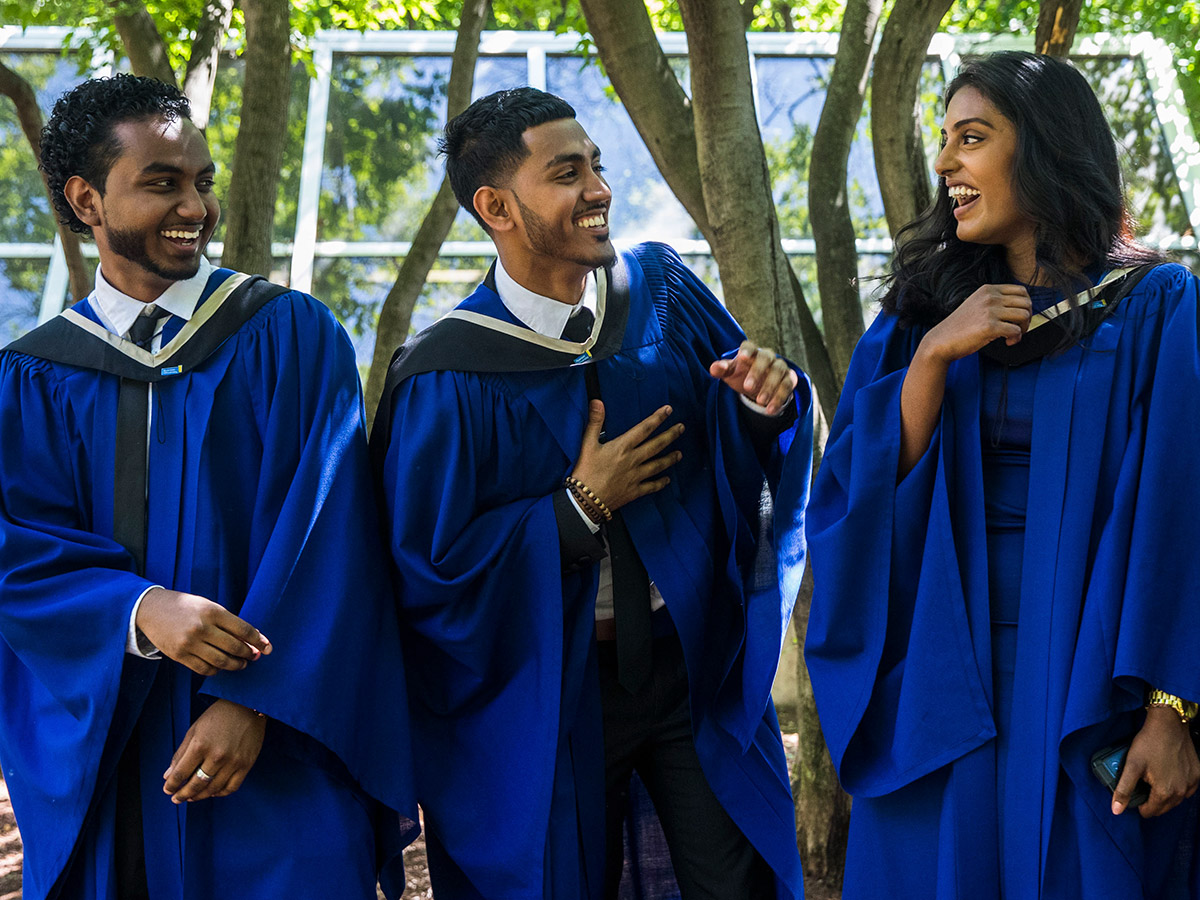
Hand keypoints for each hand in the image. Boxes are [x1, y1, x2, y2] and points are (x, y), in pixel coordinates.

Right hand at [136, 587, 271, 675]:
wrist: (151, 609)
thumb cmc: (186, 607)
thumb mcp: (209, 606)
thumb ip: (229, 622)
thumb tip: (253, 640)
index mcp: (212, 612)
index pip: (243, 630)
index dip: (259, 641)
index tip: (267, 647)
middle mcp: (201, 628)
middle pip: (234, 647)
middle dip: (249, 654)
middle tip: (254, 656)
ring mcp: (189, 643)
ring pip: (221, 662)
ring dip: (236, 665)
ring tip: (242, 664)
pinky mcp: (179, 655)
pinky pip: (204, 669)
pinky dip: (216, 670)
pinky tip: (221, 666)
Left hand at [162, 699, 266, 803]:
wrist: (247, 705)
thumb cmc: (218, 715)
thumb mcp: (194, 730)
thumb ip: (181, 753)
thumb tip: (168, 775)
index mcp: (200, 745)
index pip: (180, 774)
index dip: (171, 785)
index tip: (167, 790)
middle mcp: (216, 756)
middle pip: (195, 785)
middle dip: (182, 794)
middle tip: (176, 798)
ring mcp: (233, 762)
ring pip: (212, 789)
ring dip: (199, 796)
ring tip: (191, 797)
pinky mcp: (246, 764)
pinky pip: (231, 787)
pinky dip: (220, 793)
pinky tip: (212, 792)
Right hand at [569, 401, 683, 512]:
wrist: (585, 500)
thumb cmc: (585, 471)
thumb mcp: (587, 444)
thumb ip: (594, 422)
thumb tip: (597, 401)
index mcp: (622, 447)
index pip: (644, 429)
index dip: (657, 418)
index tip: (668, 409)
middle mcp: (633, 460)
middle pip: (656, 445)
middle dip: (670, 435)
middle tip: (682, 428)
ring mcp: (635, 476)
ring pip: (658, 465)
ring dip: (670, 458)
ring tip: (680, 453)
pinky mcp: (634, 491)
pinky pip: (651, 486)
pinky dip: (661, 483)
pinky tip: (667, 480)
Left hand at [708, 340, 797, 415]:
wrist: (757, 386)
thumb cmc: (741, 375)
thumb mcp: (729, 373)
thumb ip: (721, 369)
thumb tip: (715, 368)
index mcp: (751, 352)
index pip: (749, 346)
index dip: (746, 350)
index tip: (741, 357)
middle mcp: (767, 356)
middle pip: (766, 358)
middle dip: (757, 372)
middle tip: (748, 388)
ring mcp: (780, 366)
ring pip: (778, 372)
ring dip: (770, 387)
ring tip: (760, 401)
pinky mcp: (789, 378)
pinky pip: (787, 386)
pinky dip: (779, 398)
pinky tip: (770, 409)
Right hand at [920, 284, 1032, 364]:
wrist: (941, 341)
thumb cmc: (959, 327)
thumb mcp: (976, 305)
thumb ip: (994, 302)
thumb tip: (1019, 308)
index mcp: (988, 289)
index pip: (1021, 290)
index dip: (1026, 305)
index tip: (1019, 317)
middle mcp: (990, 297)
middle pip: (1026, 303)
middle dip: (1027, 318)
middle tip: (1019, 329)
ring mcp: (990, 311)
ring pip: (1024, 315)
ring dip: (1023, 329)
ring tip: (1012, 336)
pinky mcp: (989, 326)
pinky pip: (1015, 331)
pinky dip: (1015, 339)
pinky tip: (1007, 342)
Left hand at [1112, 706, 1199, 816]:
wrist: (1168, 725)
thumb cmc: (1149, 743)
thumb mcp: (1131, 765)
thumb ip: (1124, 789)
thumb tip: (1116, 810)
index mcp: (1165, 792)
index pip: (1150, 811)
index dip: (1139, 806)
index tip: (1134, 795)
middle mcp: (1181, 792)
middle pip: (1164, 808)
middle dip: (1152, 802)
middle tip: (1141, 786)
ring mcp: (1191, 783)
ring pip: (1176, 800)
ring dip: (1165, 796)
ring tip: (1152, 782)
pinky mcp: (1197, 775)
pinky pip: (1187, 789)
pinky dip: (1178, 787)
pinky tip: (1168, 777)